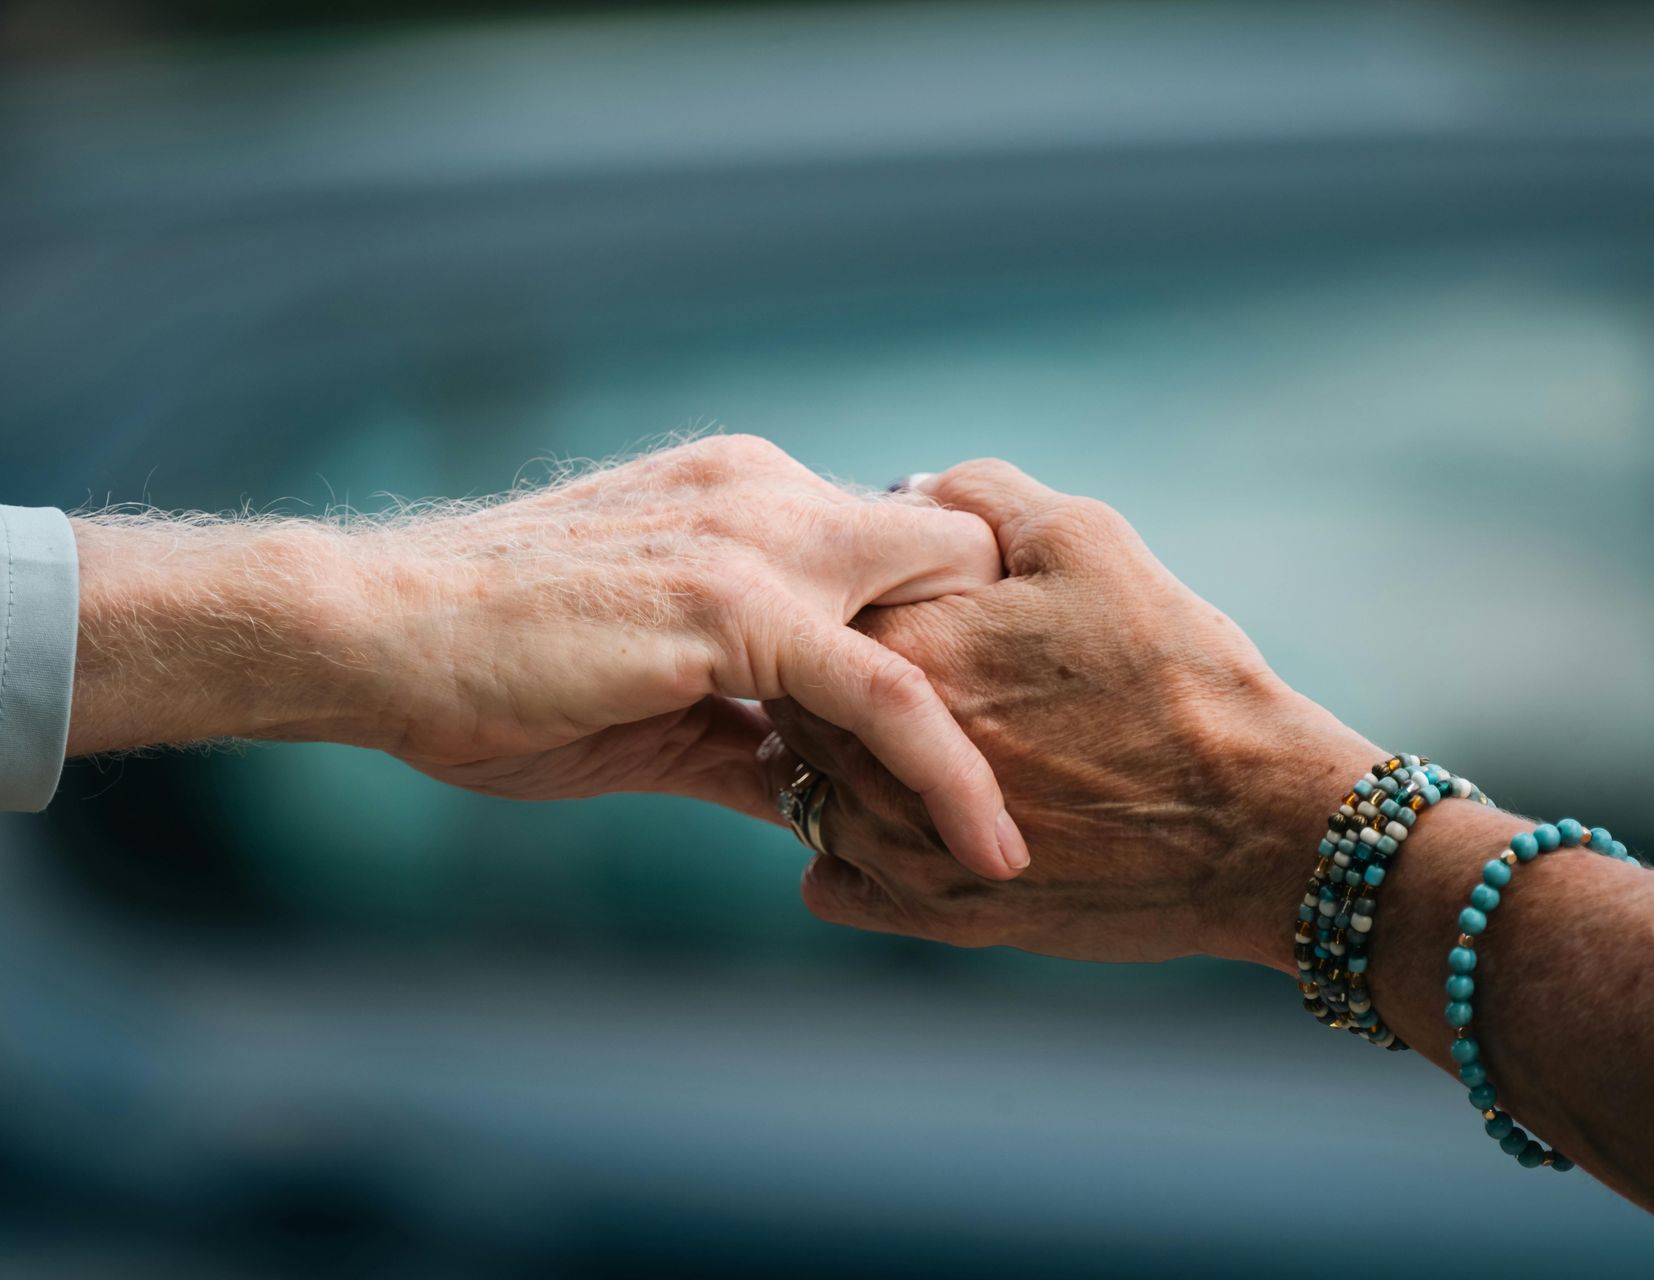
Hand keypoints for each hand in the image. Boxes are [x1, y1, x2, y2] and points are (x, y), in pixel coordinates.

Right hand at [69, 436, 1029, 877]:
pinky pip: (887, 694)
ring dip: (1002, 726)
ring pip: (944, 620)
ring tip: (1032, 839)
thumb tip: (827, 808)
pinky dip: (949, 772)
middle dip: (1004, 658)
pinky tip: (985, 849)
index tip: (993, 724)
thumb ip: (755, 737)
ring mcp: (755, 540)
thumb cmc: (493, 669)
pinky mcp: (734, 606)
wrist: (369, 634)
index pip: (901, 543)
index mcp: (748, 496)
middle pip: (956, 556)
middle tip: (1043, 767)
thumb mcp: (655, 705)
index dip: (952, 630)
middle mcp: (768, 494)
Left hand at [757, 459, 1379, 960]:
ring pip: (801, 792)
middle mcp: (875, 753)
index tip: (887, 600)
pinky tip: (913, 819)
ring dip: (837, 765)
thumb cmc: (1179, 673)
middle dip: (828, 683)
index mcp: (902, 647)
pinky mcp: (931, 914)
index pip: (805, 608)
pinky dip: (853, 852)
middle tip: (899, 673)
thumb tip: (909, 491)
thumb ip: (979, 497)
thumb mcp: (1088, 540)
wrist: (1254, 821)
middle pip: (790, 703)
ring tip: (907, 745)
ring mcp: (896, 845)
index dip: (841, 597)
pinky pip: (831, 881)